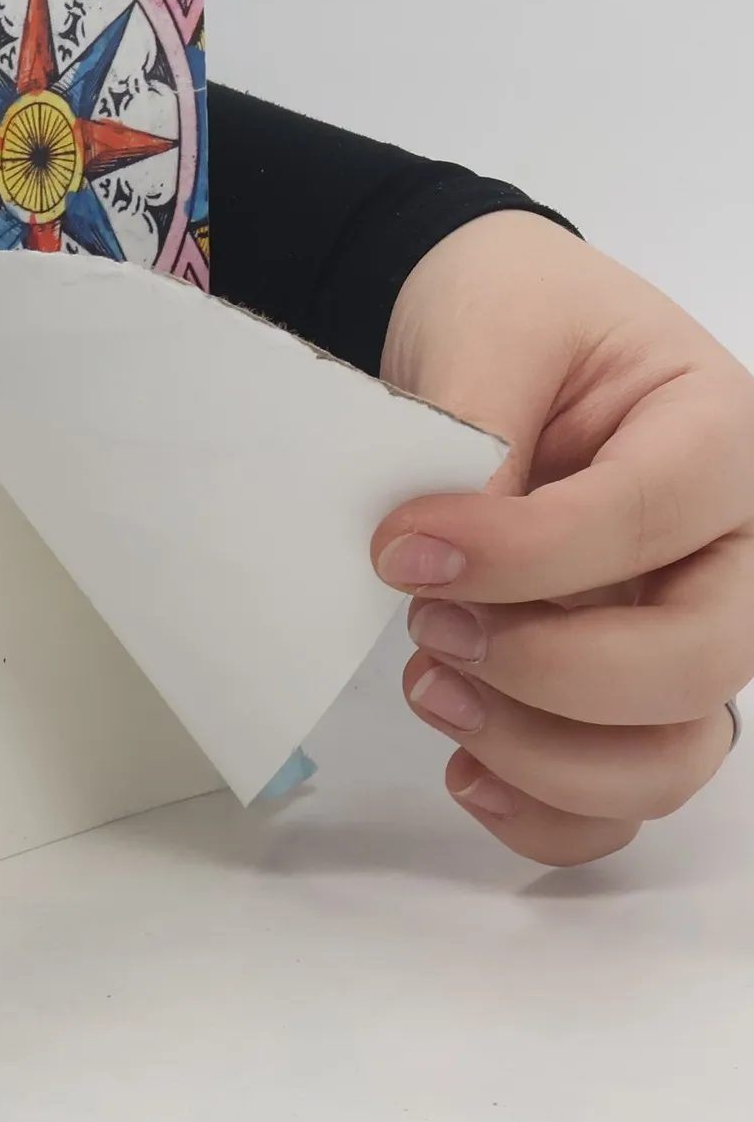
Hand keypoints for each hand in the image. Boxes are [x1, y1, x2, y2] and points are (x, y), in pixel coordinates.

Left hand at [374, 211, 753, 863]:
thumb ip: (476, 431)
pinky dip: (550, 811)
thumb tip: (449, 557)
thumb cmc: (509, 310)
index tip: (401, 550)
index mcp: (720, 435)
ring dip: (542, 752)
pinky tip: (466, 768)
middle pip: (694, 663)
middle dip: (546, 666)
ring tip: (430, 686)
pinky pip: (625, 796)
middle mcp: (732, 548)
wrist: (490, 327)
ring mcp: (689, 628)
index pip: (649, 520)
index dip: (521, 556)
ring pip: (672, 754)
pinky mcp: (630, 690)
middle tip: (426, 622)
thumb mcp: (491, 328)